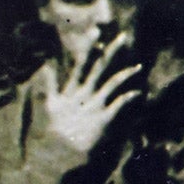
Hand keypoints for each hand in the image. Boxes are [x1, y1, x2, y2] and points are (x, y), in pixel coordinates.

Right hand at [41, 33, 142, 155]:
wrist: (59, 152)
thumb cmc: (57, 127)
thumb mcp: (50, 104)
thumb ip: (50, 84)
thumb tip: (45, 66)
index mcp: (72, 90)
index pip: (80, 64)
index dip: (88, 47)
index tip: (97, 31)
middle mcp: (84, 95)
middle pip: (99, 68)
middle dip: (111, 52)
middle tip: (124, 36)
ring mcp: (93, 106)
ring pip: (112, 83)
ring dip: (126, 73)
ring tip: (139, 66)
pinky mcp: (102, 118)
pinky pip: (118, 105)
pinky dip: (128, 98)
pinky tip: (137, 93)